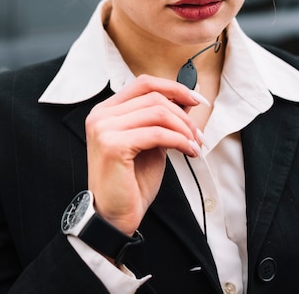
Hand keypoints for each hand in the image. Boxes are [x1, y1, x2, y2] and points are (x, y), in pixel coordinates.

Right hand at [85, 75, 205, 235]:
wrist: (113, 215)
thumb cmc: (130, 182)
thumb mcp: (150, 143)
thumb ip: (160, 121)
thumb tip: (186, 101)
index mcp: (106, 111)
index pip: (143, 84)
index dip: (174, 87)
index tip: (197, 100)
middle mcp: (101, 116)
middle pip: (153, 97)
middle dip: (184, 115)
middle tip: (198, 135)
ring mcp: (104, 129)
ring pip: (158, 113)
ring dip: (184, 129)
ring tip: (194, 145)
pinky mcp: (113, 145)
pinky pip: (157, 133)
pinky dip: (180, 141)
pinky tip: (188, 151)